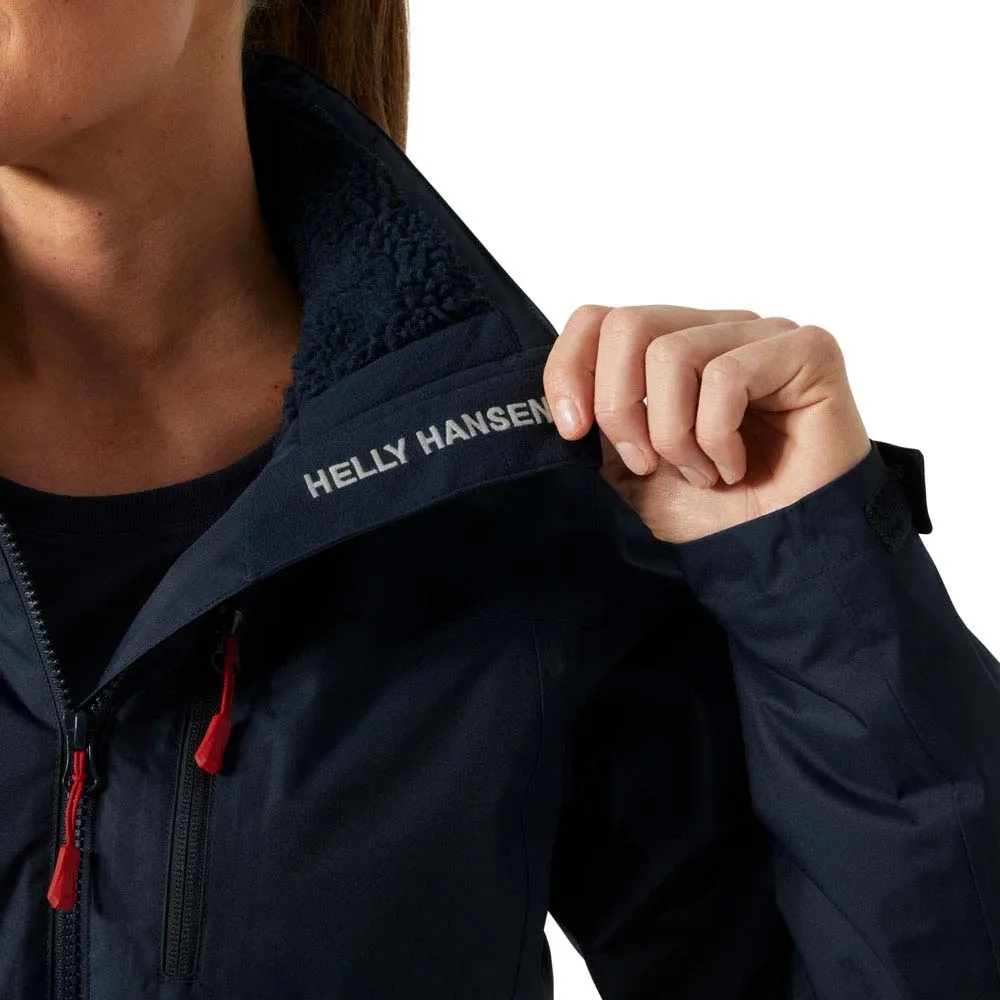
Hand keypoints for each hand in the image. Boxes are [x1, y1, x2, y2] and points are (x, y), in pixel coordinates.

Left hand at [542, 304, 872, 543]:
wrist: (777, 555)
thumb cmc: (711, 514)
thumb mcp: (626, 471)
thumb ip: (593, 426)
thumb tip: (555, 401)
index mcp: (668, 350)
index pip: (599, 318)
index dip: (570, 368)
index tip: (573, 431)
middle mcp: (713, 331)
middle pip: (628, 324)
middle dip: (620, 407)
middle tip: (647, 463)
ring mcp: (760, 335)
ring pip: (672, 353)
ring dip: (675, 434)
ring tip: (702, 473)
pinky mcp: (805, 350)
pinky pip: (727, 375)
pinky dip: (718, 437)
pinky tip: (736, 468)